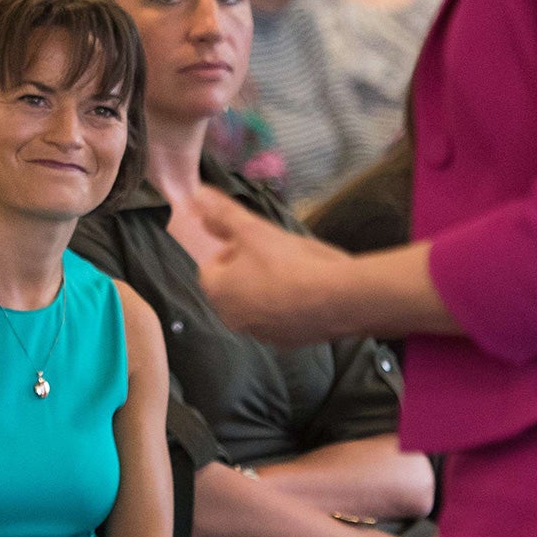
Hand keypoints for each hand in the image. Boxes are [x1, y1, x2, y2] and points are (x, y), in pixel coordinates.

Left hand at [191, 188, 348, 346]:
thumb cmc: (288, 262)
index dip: (230, 250)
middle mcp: (232, 319)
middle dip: (246, 270)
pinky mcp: (287, 343)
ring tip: (293, 271)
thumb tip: (198, 194)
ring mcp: (260, 334)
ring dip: (266, 289)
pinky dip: (286, 307)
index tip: (253, 241)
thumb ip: (223, 212)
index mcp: (218, 292)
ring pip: (255, 304)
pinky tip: (307, 292)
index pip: (211, 267)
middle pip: (232, 287)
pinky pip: (279, 319)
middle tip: (273, 254)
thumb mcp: (253, 230)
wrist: (337, 299)